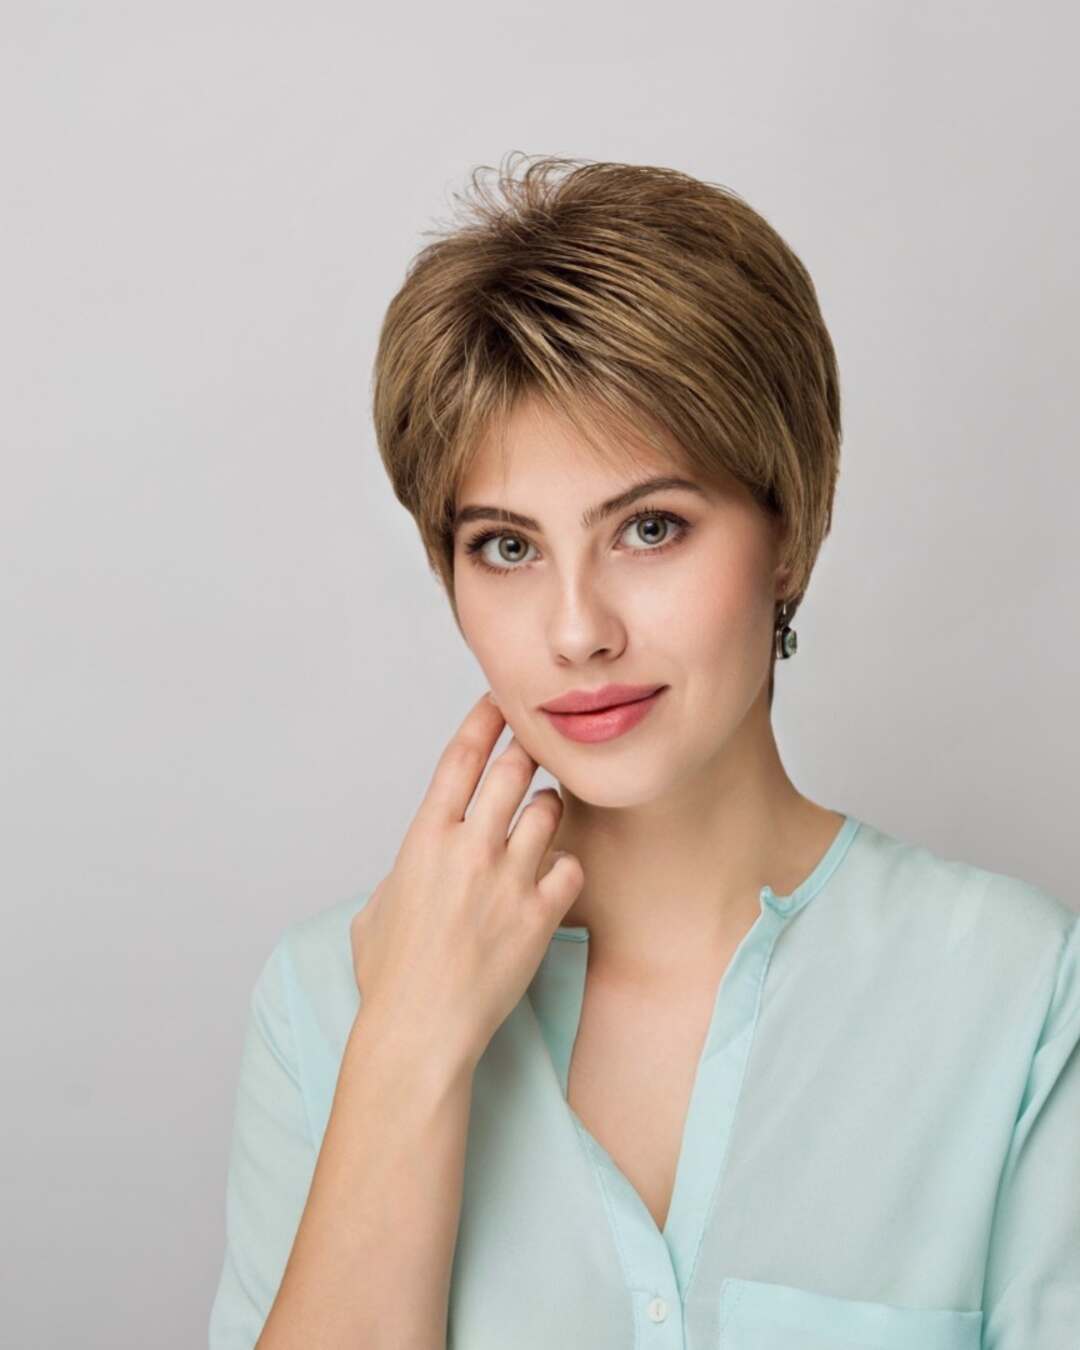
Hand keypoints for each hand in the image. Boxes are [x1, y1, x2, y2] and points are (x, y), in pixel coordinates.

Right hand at [350, 691, 583, 1068]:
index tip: (499, 702)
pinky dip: (566, 867)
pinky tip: (554, 878)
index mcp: (425, 839)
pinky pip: (571, 867)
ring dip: (547, 810)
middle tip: (537, 748)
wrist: (419, 1030)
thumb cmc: (391, 977)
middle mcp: (470, 849)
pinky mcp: (540, 915)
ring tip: (540, 821)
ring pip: (548, 812)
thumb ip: (407, 870)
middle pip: (513, 770)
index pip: (461, 758)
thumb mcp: (378, 907)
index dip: (483, 721)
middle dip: (527, 753)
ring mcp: (509, 880)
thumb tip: (423, 860)